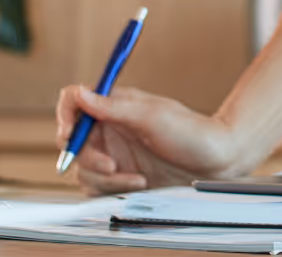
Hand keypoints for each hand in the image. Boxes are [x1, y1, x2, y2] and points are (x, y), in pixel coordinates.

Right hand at [55, 84, 242, 194]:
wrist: (216, 162)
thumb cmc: (191, 133)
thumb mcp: (152, 116)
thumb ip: (113, 107)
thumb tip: (81, 93)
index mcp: (114, 105)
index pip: (73, 103)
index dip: (65, 117)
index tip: (70, 135)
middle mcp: (110, 128)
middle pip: (72, 141)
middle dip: (88, 157)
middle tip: (110, 165)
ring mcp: (114, 152)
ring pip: (83, 168)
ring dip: (105, 177)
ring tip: (136, 177)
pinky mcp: (120, 175)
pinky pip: (97, 186)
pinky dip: (113, 188)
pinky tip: (139, 183)